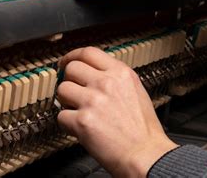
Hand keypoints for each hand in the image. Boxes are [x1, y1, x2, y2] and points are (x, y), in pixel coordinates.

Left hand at [57, 47, 177, 176]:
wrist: (146, 155)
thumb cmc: (143, 130)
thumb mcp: (136, 91)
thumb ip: (115, 78)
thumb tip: (94, 73)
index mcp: (121, 73)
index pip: (88, 52)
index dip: (72, 55)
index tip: (66, 62)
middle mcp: (106, 83)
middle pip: (71, 67)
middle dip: (68, 79)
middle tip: (71, 90)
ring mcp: (93, 101)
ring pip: (61, 90)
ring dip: (65, 102)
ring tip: (78, 111)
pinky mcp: (82, 121)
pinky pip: (60, 116)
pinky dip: (67, 124)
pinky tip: (79, 128)